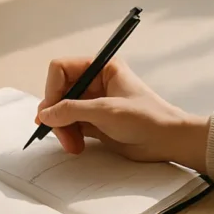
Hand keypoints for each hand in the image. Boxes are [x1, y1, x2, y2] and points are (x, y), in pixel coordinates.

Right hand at [36, 58, 208, 171]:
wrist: (168, 140)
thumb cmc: (146, 117)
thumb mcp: (106, 111)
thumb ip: (72, 110)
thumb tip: (45, 114)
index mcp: (101, 67)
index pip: (61, 69)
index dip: (52, 89)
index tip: (52, 111)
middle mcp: (95, 82)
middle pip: (59, 92)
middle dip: (57, 114)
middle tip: (59, 133)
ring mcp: (94, 102)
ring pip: (63, 111)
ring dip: (63, 129)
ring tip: (73, 145)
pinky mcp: (95, 121)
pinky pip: (71, 125)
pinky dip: (69, 135)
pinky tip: (77, 146)